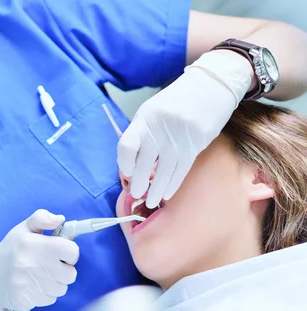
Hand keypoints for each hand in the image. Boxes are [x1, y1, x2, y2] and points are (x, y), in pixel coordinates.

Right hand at [0, 210, 78, 310]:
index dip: (69, 252)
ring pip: (62, 288)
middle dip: (63, 270)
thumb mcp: (23, 229)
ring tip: (40, 276)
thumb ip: (42, 218)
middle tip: (50, 265)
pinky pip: (51, 299)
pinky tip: (34, 286)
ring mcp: (28, 283)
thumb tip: (60, 219)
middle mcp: (31, 264)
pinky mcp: (26, 299)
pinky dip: (45, 294)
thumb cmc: (11, 251)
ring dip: (55, 283)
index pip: (72, 251)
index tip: (60, 252)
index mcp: (33, 244)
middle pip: (70, 274)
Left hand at [117, 50, 252, 208]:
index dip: (124, 163)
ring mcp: (179, 137)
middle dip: (138, 184)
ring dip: (156, 191)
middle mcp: (159, 128)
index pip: (126, 146)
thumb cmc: (177, 101)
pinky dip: (172, 184)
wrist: (211, 86)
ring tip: (151, 201)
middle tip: (136, 194)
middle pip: (143, 164)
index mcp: (145, 118)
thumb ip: (142, 133)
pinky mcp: (196, 144)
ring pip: (163, 172)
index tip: (126, 172)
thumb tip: (132, 165)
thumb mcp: (153, 111)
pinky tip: (167, 193)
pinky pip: (181, 170)